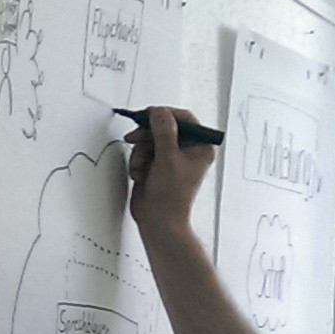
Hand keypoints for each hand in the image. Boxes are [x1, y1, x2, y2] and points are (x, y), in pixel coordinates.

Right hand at [124, 106, 216, 234]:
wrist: (158, 221)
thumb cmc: (171, 196)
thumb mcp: (167, 158)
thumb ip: (163, 132)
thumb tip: (159, 112)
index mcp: (200, 147)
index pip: (184, 119)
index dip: (165, 115)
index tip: (149, 114)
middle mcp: (187, 151)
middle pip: (164, 128)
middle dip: (147, 136)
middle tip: (134, 137)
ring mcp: (171, 159)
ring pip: (150, 141)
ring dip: (140, 152)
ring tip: (140, 168)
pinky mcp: (157, 166)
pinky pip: (144, 153)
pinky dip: (138, 161)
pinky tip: (140, 174)